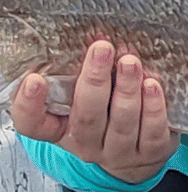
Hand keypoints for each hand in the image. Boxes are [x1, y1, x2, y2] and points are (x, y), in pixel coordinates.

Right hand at [10, 40, 178, 183]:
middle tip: (102, 48)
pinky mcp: (150, 154)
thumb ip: (77, 78)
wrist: (139, 154)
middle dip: (95, 80)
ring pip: (122, 123)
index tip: (35, 79)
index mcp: (60, 130)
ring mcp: (119, 153)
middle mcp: (86, 144)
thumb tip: (90, 37)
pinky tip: (153, 85)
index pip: (32, 124)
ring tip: (131, 63)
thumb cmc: (106, 117)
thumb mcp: (82, 101)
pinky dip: (153, 108)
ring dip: (126, 89)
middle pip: (87, 116)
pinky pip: (151, 132)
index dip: (29, 104)